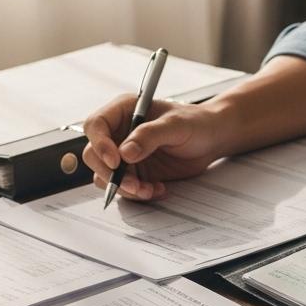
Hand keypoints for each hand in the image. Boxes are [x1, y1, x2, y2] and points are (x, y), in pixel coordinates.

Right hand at [80, 96, 228, 200]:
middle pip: (94, 155)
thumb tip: (126, 152)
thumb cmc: (196, 122)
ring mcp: (125, 155)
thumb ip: (150, 136)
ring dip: (125, 188)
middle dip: (111, 174)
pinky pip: (125, 188)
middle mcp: (119, 133)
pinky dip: (138, 193)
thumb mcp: (176, 125)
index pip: (96, 125)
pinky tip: (157, 189)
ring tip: (149, 189)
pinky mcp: (135, 172)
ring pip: (106, 176)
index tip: (116, 162)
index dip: (100, 145)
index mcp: (124, 111)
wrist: (211, 139)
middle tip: (133, 184)